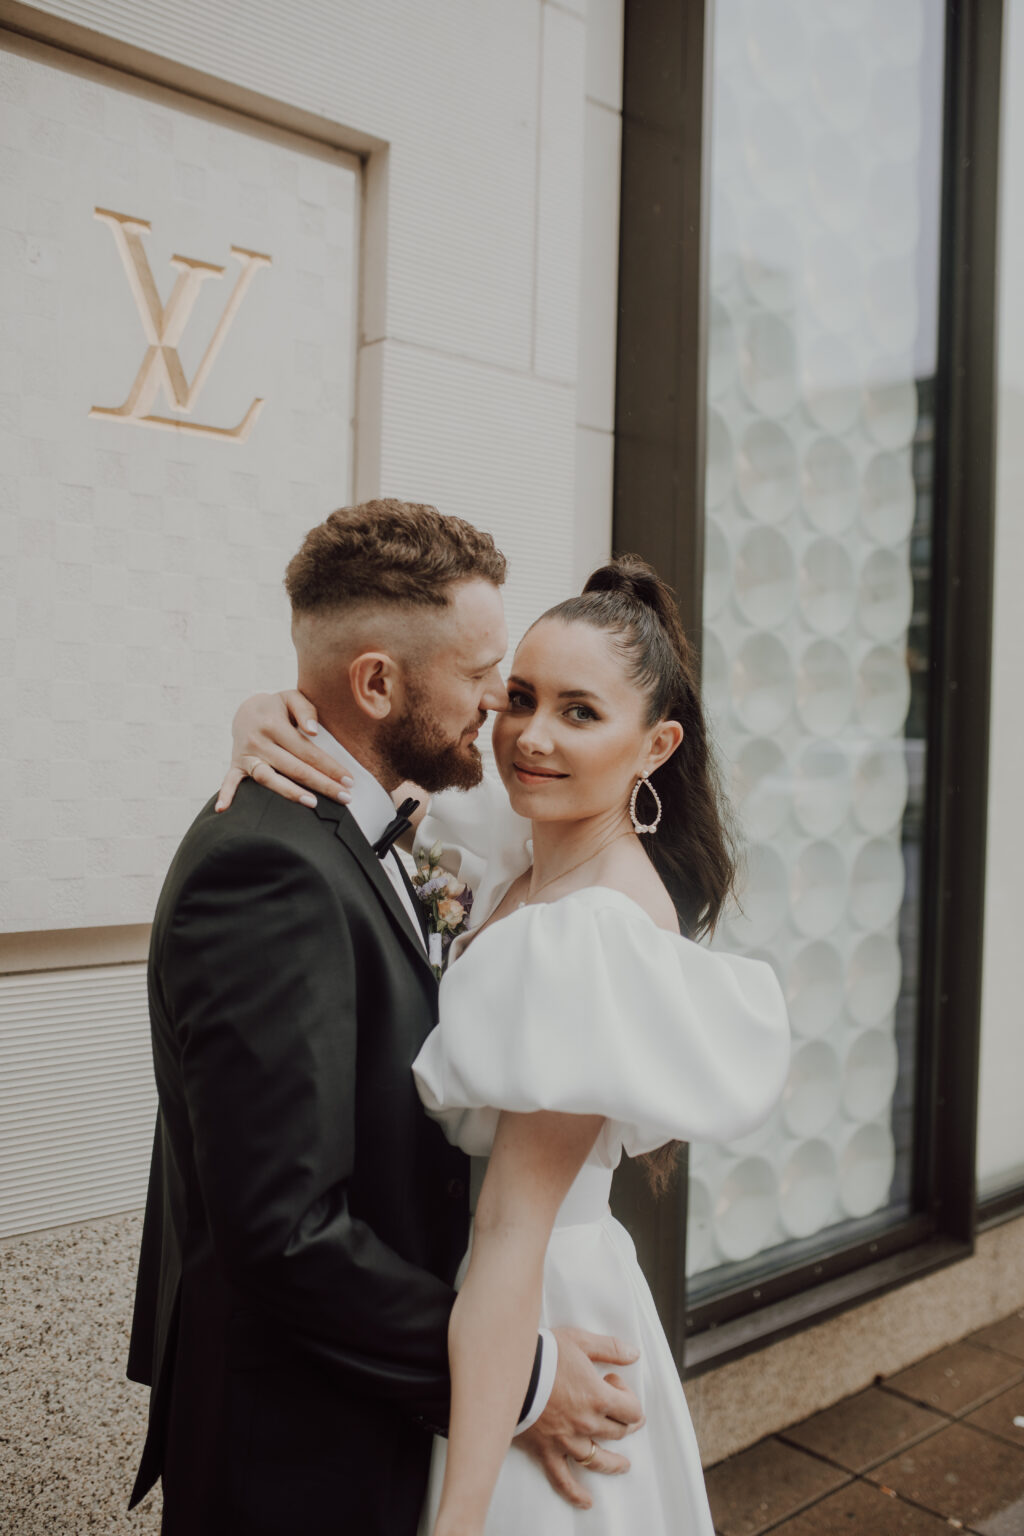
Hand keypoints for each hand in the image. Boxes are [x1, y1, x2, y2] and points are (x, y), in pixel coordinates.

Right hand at [215, 690, 352, 811]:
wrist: (246, 709)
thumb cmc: (277, 707)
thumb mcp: (291, 698)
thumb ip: (305, 710)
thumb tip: (313, 732)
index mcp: (273, 725)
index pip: (307, 751)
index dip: (329, 766)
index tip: (348, 780)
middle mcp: (258, 741)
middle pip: (294, 768)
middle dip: (322, 784)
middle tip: (345, 798)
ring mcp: (246, 755)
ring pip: (268, 779)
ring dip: (291, 793)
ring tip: (313, 803)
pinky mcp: (236, 765)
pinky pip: (229, 781)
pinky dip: (226, 795)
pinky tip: (223, 810)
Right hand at [517, 1328, 643, 1509]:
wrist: (508, 1372)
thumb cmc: (543, 1354)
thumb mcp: (579, 1341)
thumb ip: (609, 1348)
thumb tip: (633, 1354)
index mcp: (598, 1398)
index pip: (631, 1410)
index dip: (628, 1397)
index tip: (613, 1384)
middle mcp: (587, 1424)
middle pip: (617, 1432)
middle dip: (623, 1421)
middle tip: (617, 1412)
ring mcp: (567, 1441)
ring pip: (599, 1459)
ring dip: (614, 1462)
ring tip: (622, 1464)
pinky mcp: (547, 1451)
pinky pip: (564, 1480)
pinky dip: (576, 1493)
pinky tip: (586, 1500)